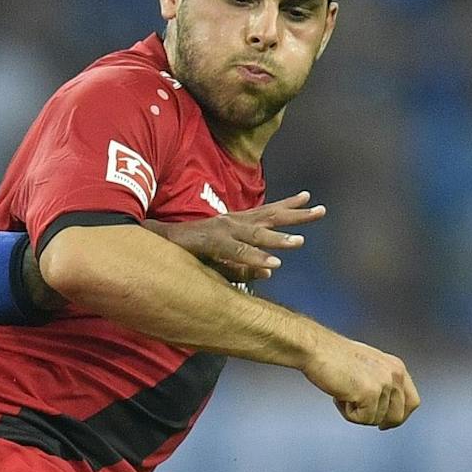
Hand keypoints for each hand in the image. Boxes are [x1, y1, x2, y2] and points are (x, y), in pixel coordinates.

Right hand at [152, 191, 325, 282]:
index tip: (308, 197)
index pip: (265, 211)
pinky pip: (238, 252)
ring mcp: (222, 230)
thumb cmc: (182, 251)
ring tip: (301, 242)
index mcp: (232, 223)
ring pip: (256, 235)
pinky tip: (274, 263)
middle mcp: (231, 222)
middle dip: (296, 214)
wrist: (150, 242)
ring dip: (279, 239)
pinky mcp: (211, 242)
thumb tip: (272, 275)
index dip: (287, 204)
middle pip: (269, 217)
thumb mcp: (218, 261)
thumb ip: (245, 268)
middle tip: (321, 210)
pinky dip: (256, 258)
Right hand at [302, 330, 419, 428]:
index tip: (386, 423)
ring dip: (357, 413)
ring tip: (343, 394)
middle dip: (379, 421)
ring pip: (376, 419)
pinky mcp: (370, 394)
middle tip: (361, 416)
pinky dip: (348, 413)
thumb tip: (381, 405)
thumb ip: (380, 382)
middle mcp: (395, 375)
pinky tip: (340, 397)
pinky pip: (363, 419)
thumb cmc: (334, 357)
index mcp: (397, 367)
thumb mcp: (368, 367)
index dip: (400, 416)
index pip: (412, 401)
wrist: (317, 350)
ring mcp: (384, 385)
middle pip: (397, 416)